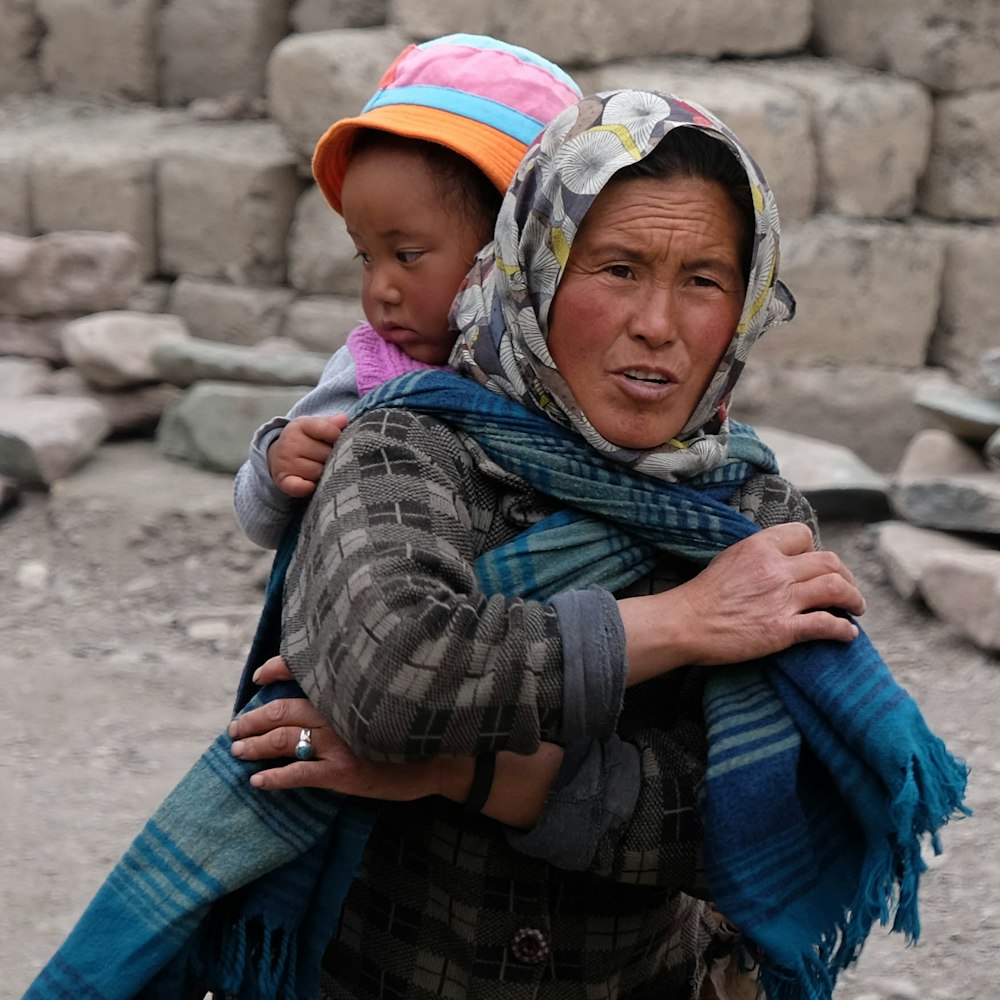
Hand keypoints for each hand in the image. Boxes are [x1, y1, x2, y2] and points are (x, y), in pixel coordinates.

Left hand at [239, 657, 562, 825]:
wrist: (447, 759)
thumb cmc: (419, 725)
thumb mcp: (391, 695)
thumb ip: (360, 687)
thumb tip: (337, 681)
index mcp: (350, 688)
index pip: (306, 670)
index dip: (278, 670)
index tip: (258, 676)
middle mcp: (341, 710)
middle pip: (283, 710)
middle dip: (253, 719)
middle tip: (234, 727)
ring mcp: (341, 742)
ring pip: (284, 740)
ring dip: (255, 746)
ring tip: (236, 751)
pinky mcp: (344, 772)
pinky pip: (299, 774)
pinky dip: (274, 778)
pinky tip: (258, 782)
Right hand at [267, 414, 347, 497]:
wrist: (279, 455)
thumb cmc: (305, 440)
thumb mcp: (316, 427)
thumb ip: (331, 424)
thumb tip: (343, 420)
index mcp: (300, 425)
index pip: (328, 430)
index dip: (338, 437)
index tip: (337, 440)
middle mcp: (289, 443)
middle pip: (327, 454)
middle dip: (333, 457)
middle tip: (329, 457)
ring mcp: (285, 462)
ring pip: (319, 472)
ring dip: (325, 473)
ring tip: (321, 469)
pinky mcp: (283, 481)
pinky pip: (299, 487)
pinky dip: (308, 488)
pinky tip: (313, 484)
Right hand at [621, 522, 866, 681]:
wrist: (684, 623)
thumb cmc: (702, 594)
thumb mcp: (729, 559)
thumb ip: (756, 556)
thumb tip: (776, 559)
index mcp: (760, 547)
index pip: (803, 535)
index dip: (814, 549)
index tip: (815, 564)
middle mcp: (776, 569)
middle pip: (829, 561)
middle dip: (845, 574)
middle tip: (847, 587)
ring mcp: (782, 599)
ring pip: (835, 589)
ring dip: (853, 598)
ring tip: (856, 607)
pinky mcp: (782, 629)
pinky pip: (826, 625)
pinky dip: (843, 630)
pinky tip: (848, 634)